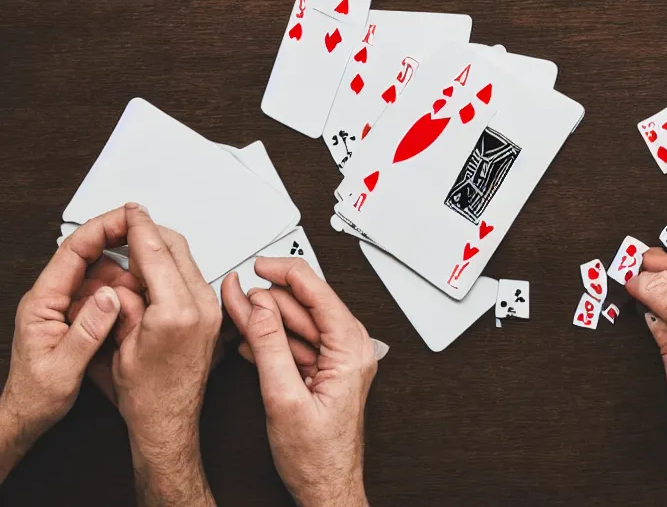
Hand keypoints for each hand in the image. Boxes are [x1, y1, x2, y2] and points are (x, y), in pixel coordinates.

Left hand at [0, 207, 130, 480]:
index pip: (72, 252)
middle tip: (150, 240)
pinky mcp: (73, 315)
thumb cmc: (37, 395)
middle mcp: (50, 298)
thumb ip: (88, 331)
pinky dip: (121, 290)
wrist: (26, 415)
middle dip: (119, 243)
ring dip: (123, 273)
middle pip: (87, 255)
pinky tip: (137, 299)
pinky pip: (100, 293)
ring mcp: (62, 305)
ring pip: (97, 274)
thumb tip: (111, 297)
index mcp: (41, 303)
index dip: (102, 229)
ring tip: (149, 281)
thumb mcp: (64, 368)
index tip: (128, 217)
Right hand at [111, 204, 219, 504]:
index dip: (139, 227)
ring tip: (137, 251)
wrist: (170, 422)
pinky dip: (175, 270)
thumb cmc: (147, 396)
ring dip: (163, 251)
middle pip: (178, 250)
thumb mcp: (120, 345)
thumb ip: (123, 304)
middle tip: (130, 224)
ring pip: (189, 262)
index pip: (156, 253)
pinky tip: (156, 276)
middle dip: (152, 233)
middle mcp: (203, 309)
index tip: (131, 210)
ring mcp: (214, 313)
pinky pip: (197, 280)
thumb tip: (122, 275)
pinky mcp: (217, 319)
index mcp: (177, 313)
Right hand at [222, 258, 375, 506]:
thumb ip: (270, 346)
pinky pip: (296, 343)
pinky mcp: (324, 372)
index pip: (318, 292)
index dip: (284, 272)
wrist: (325, 487)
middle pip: (305, 304)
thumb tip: (258, 305)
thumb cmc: (316, 456)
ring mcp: (338, 361)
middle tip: (233, 294)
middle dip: (267, 298)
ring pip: (297, 322)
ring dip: (265, 318)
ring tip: (233, 312)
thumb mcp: (283, 398)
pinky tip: (248, 338)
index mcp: (351, 350)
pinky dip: (271, 338)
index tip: (258, 264)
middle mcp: (350, 350)